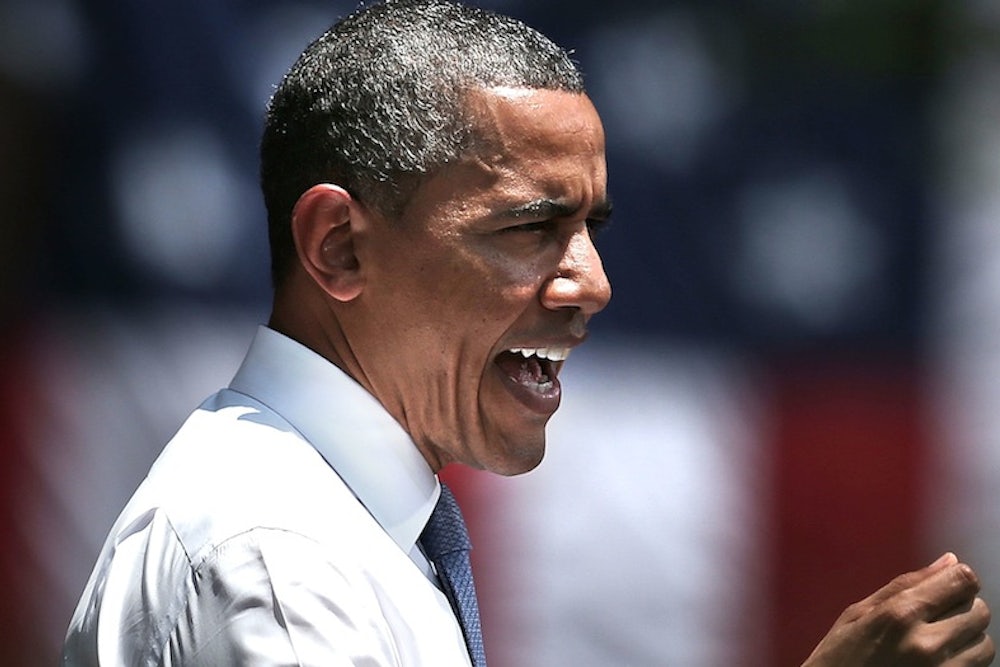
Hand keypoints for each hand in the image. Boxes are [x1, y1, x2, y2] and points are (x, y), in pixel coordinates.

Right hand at [802, 553, 993, 665]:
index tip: (945, 586)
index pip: (963, 582)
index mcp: (899, 615)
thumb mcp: (858, 613)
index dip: (958, 579)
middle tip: (937, 617)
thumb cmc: (839, 657)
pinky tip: (937, 662)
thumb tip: (951, 561)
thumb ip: (905, 585)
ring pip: (984, 644)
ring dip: (966, 640)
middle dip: (963, 608)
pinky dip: (964, 662)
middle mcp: (926, 644)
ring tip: (937, 644)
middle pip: (979, 611)